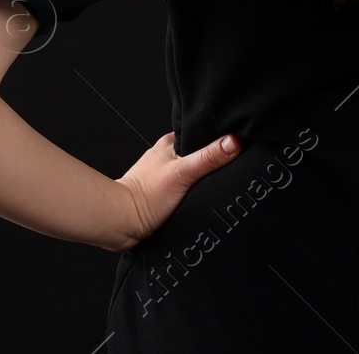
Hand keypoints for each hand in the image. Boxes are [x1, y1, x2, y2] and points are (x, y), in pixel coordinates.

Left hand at [102, 131, 240, 252]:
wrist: (121, 224)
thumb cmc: (145, 196)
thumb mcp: (182, 173)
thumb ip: (208, 158)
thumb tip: (234, 141)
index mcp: (169, 143)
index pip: (201, 134)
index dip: (218, 139)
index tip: (237, 145)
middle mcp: (166, 158)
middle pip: (199, 156)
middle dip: (213, 163)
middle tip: (234, 169)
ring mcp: (165, 177)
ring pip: (193, 175)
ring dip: (204, 182)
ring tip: (222, 186)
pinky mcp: (164, 196)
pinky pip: (187, 192)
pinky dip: (195, 196)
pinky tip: (205, 201)